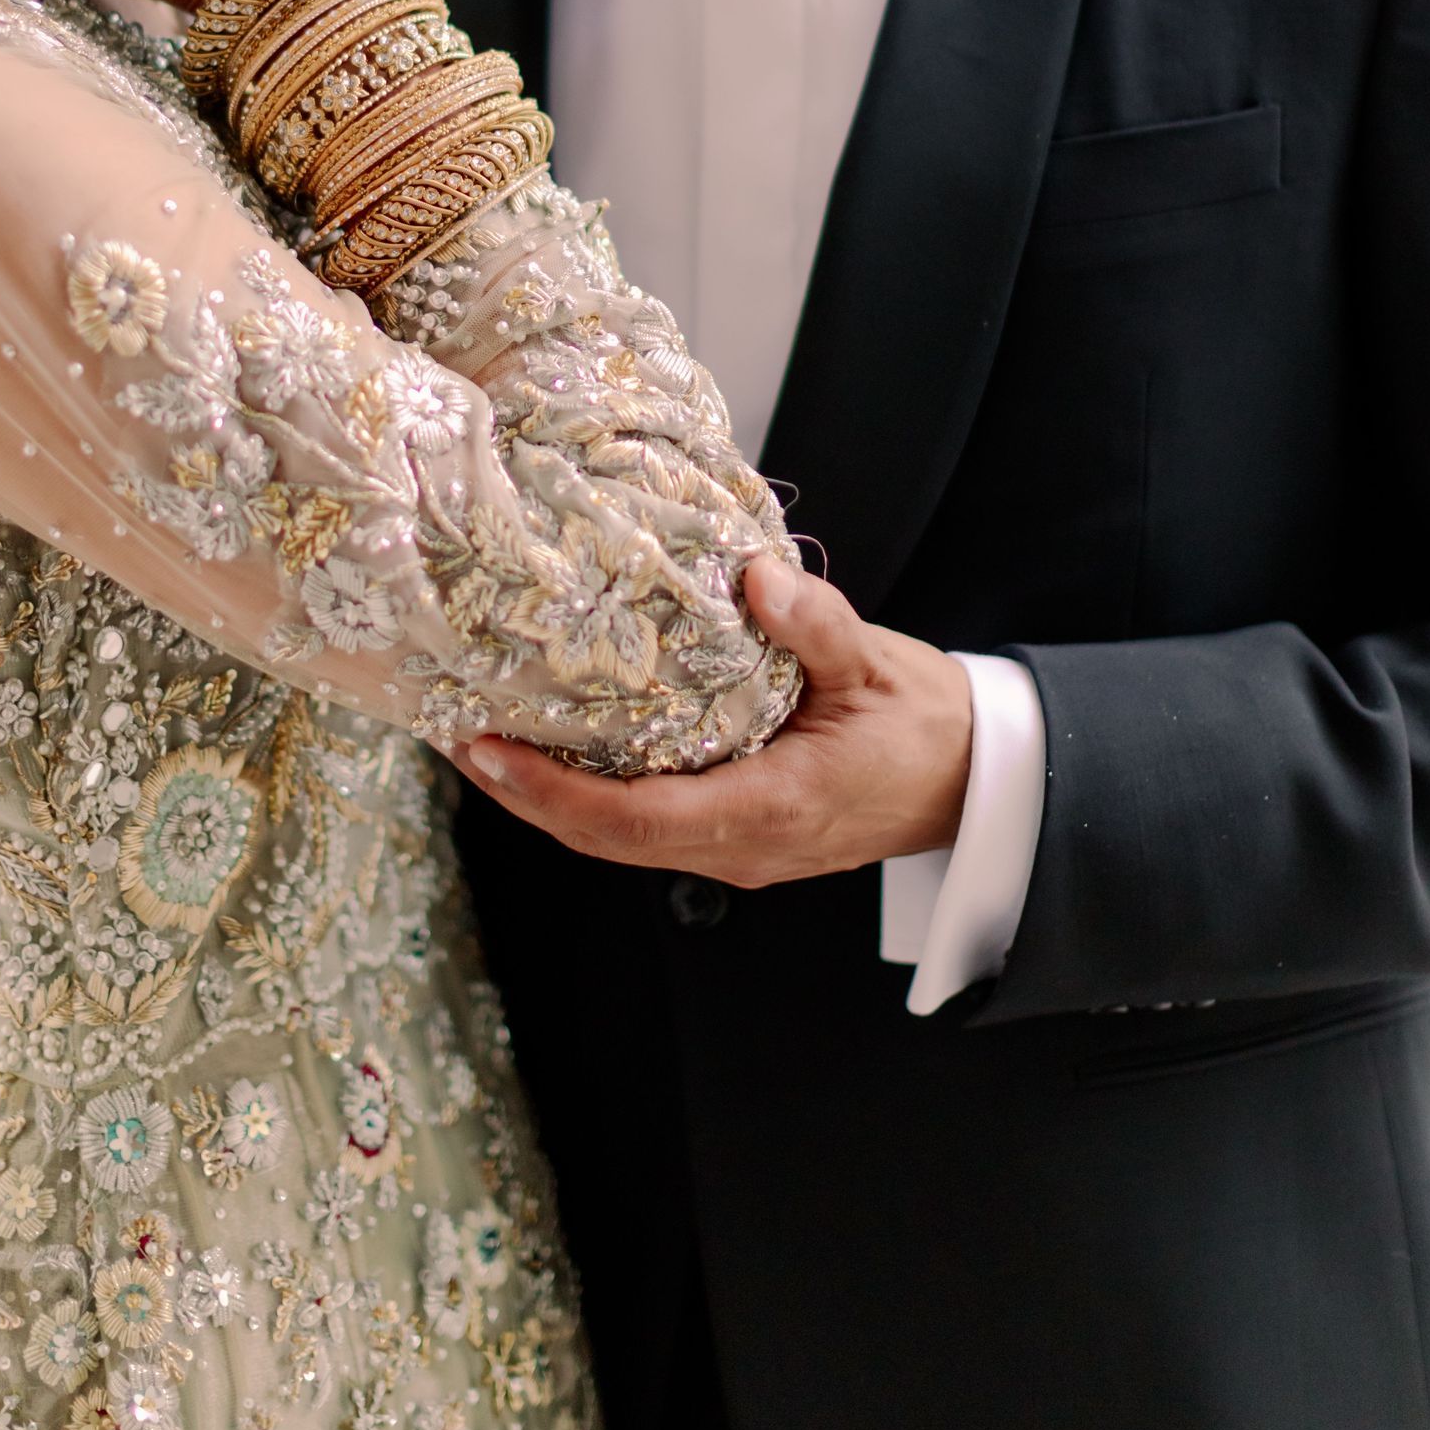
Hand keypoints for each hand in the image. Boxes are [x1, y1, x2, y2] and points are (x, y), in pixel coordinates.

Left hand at [449, 553, 973, 883]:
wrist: (973, 783)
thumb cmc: (925, 726)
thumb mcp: (876, 664)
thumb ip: (816, 624)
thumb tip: (754, 577)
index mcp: (772, 809)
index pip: (636, 818)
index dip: (553, 792)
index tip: (491, 750)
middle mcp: (742, 847)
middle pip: (605, 840)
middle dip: (523, 796)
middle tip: (455, 737)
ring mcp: (737, 852)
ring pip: (618, 842)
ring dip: (547, 801)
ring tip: (485, 743)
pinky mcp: (736, 839)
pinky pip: (645, 830)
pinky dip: (588, 798)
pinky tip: (557, 753)